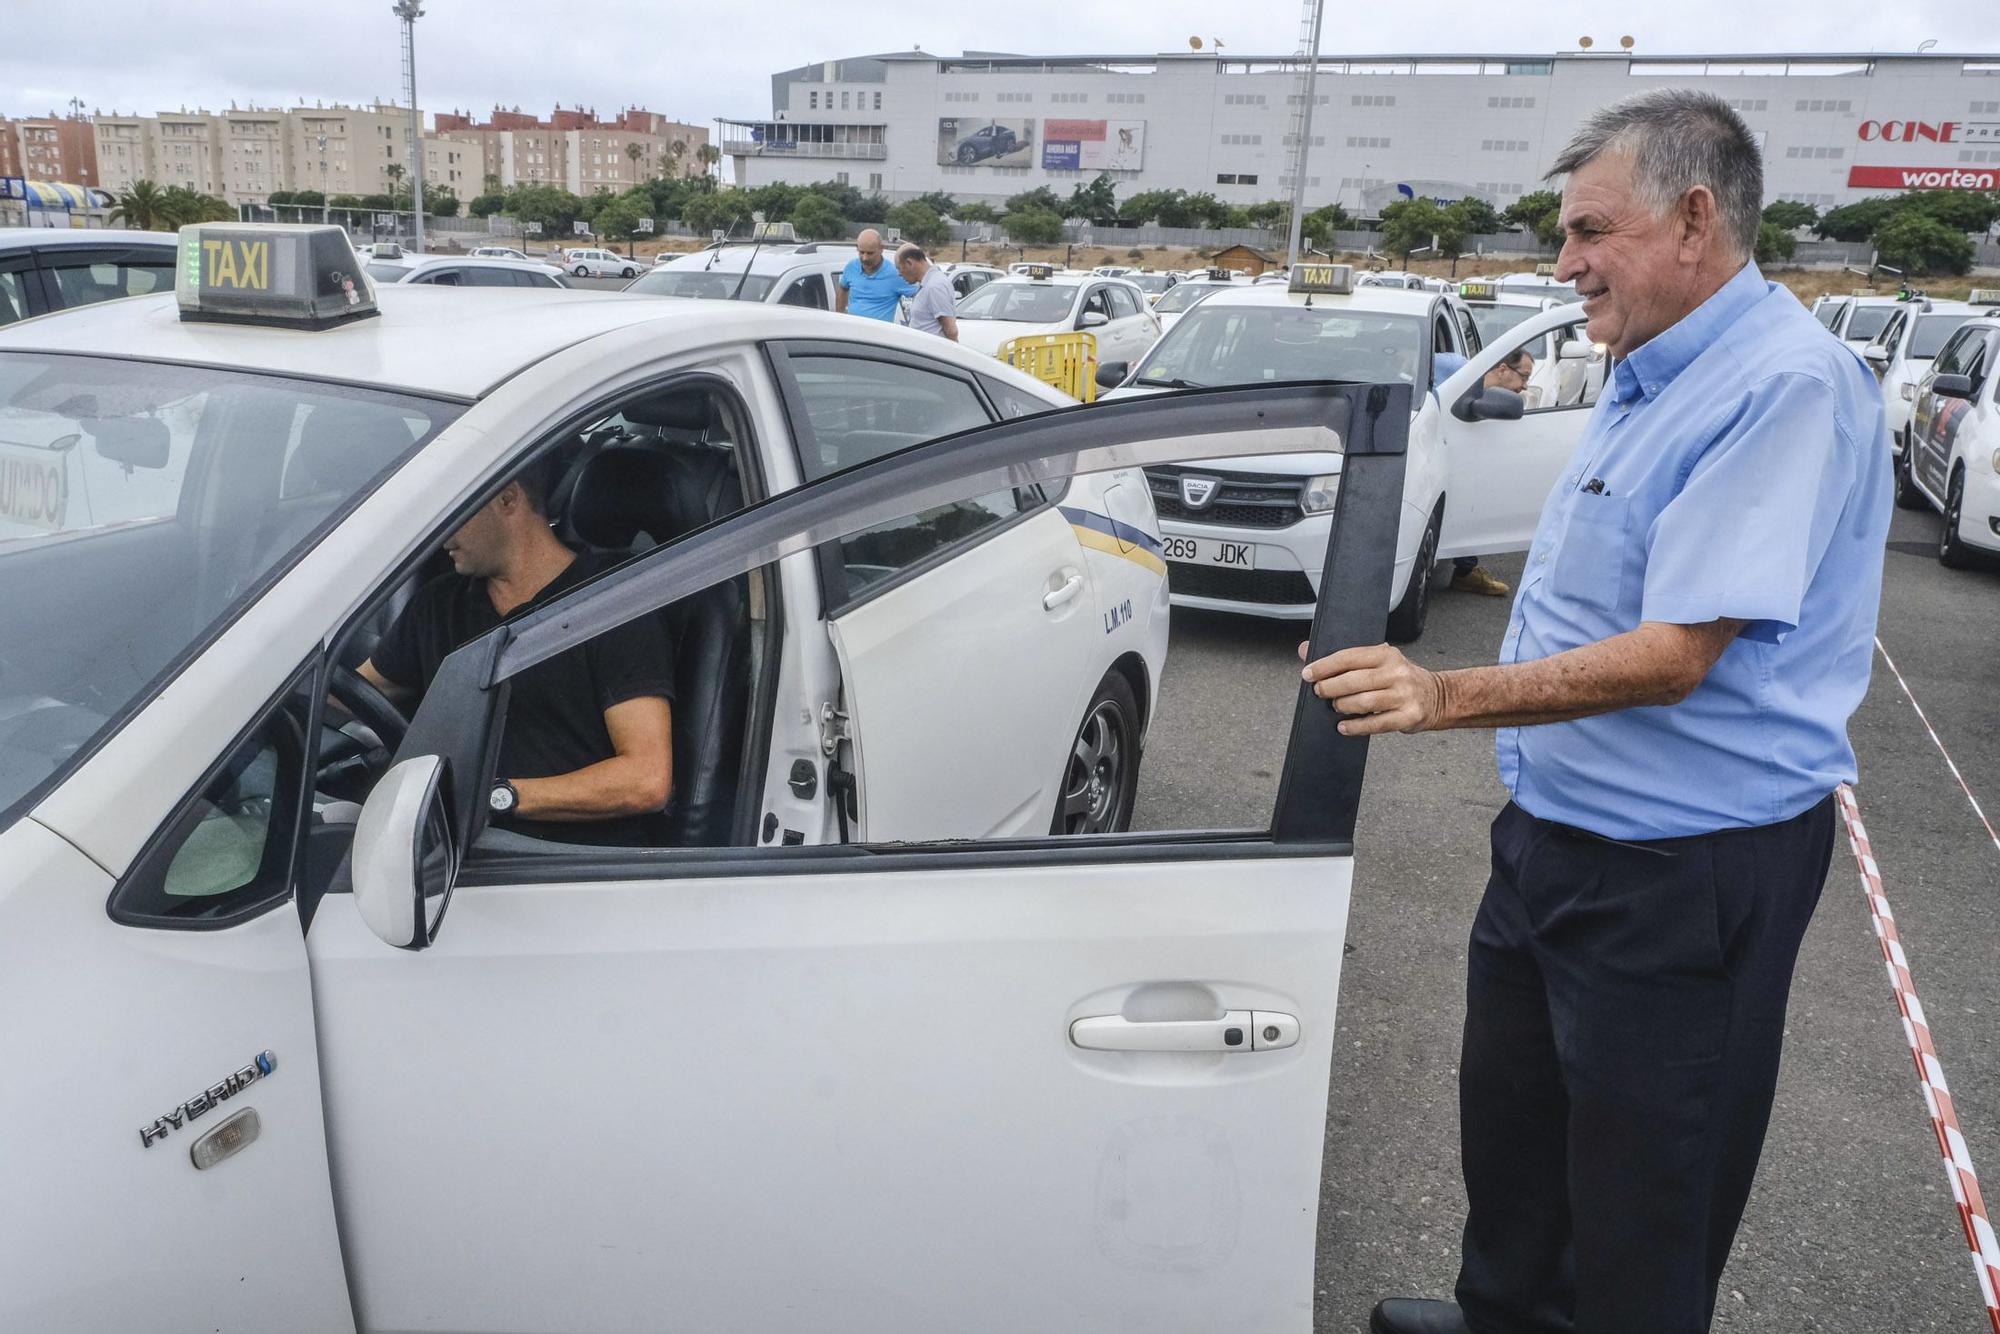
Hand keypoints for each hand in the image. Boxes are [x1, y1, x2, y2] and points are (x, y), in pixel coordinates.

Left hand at [1298, 641, 1444, 734]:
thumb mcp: (1377, 661)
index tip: (1308, 674)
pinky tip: (1344, 726)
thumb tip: (1305, 649)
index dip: (1325, 666)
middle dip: (1330, 687)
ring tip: (1336, 706)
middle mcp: (1397, 673)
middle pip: (1354, 680)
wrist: (1437, 696)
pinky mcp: (1408, 716)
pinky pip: (1376, 724)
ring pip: (1364, 702)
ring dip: (1343, 705)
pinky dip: (1356, 727)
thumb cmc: (1400, 679)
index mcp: (1386, 655)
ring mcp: (1404, 695)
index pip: (1349, 657)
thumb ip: (1343, 658)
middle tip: (1320, 692)